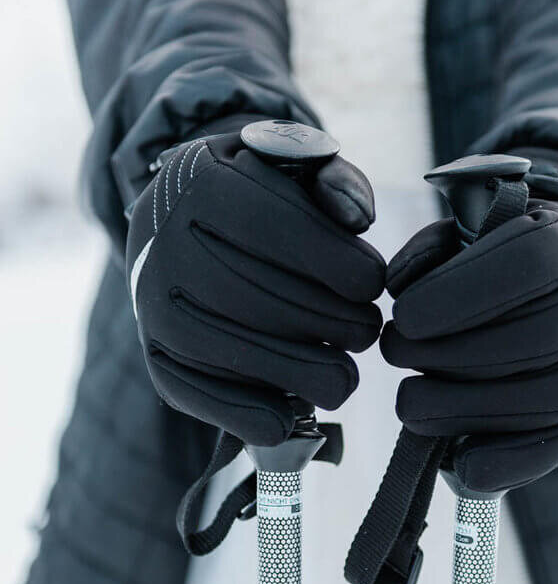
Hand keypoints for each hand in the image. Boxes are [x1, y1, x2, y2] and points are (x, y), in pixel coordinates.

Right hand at [125, 127, 385, 445]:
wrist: (171, 226)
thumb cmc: (251, 197)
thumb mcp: (291, 167)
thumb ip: (336, 181)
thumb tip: (356, 218)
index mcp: (207, 187)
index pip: (295, 238)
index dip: (351, 271)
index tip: (372, 284)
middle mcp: (171, 250)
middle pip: (281, 306)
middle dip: (343, 325)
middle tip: (366, 329)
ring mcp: (159, 313)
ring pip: (258, 360)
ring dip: (318, 373)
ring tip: (342, 365)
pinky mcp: (160, 363)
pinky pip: (220, 405)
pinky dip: (267, 417)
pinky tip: (296, 408)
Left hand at [380, 199, 557, 491]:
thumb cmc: (498, 262)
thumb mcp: (467, 234)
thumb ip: (430, 252)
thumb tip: (397, 284)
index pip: (526, 267)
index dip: (459, 295)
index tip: (403, 316)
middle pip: (531, 340)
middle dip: (449, 354)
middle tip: (393, 352)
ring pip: (543, 397)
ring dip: (465, 409)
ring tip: (409, 402)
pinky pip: (557, 446)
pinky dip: (510, 463)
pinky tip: (461, 464)